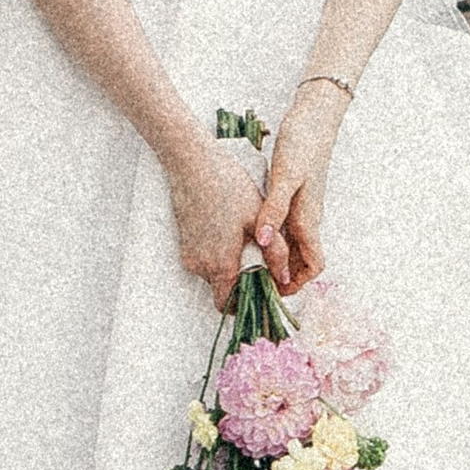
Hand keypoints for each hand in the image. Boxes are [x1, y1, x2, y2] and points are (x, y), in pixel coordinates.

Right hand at [164, 137, 267, 308]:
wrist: (192, 165)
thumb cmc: (228, 187)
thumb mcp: (258, 219)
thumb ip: (275, 253)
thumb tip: (284, 279)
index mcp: (220, 265)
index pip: (229, 305)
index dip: (247, 303)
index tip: (264, 289)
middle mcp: (200, 266)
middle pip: (223, 291)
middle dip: (243, 284)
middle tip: (263, 264)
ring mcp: (189, 254)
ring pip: (214, 274)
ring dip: (232, 267)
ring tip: (248, 242)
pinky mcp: (184, 242)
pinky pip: (205, 259)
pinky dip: (220, 255)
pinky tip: (231, 232)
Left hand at [254, 91, 342, 291]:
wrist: (314, 118)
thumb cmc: (303, 144)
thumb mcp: (286, 176)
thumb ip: (274, 209)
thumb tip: (263, 243)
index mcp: (309, 218)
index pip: (314, 265)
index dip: (297, 283)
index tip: (273, 292)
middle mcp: (308, 218)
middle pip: (301, 262)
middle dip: (282, 278)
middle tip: (253, 285)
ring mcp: (301, 209)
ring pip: (291, 247)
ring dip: (275, 261)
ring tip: (247, 266)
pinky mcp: (293, 197)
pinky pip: (284, 229)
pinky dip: (270, 239)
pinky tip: (250, 235)